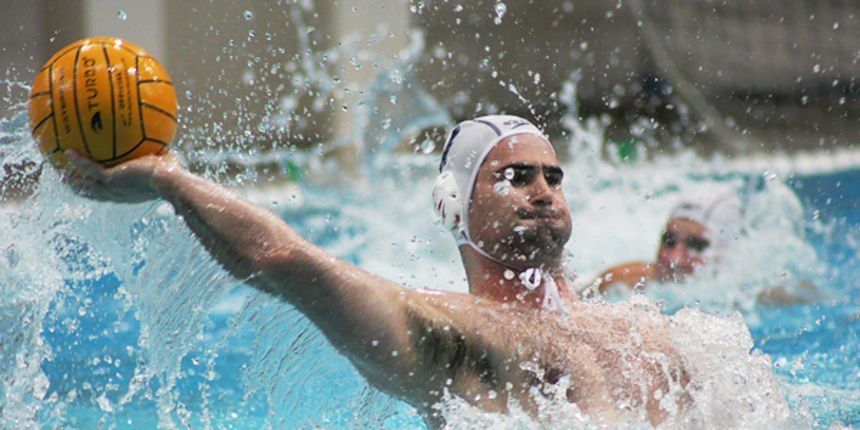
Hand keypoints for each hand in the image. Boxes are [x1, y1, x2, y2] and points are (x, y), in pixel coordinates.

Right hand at [62, 150, 183, 203]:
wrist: (171, 182)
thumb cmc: (176, 176)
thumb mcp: (170, 165)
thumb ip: (165, 157)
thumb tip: (172, 147)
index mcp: (130, 193)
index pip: (114, 193)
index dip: (104, 189)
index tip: (97, 185)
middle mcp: (120, 194)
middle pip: (95, 194)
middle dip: (82, 189)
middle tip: (71, 182)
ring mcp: (114, 189)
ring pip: (87, 186)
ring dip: (74, 180)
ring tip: (61, 173)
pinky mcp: (111, 179)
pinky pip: (89, 169)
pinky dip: (79, 161)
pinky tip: (68, 151)